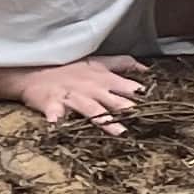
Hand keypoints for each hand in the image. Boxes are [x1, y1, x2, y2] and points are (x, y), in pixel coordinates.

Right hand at [9, 56, 144, 126]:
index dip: (141, 95)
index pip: (127, 86)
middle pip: (114, 100)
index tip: (159, 106)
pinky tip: (57, 124)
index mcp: (102, 78)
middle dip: (129, 109)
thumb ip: (122, 64)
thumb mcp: (97, 61)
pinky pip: (54, 113)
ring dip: (105, 120)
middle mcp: (91, 88)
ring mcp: (72, 97)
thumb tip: (146, 69)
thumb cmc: (67, 68)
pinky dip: (56, 119)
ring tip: (118, 131)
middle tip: (145, 119)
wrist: (34, 72)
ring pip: (92, 110)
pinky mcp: (52, 103)